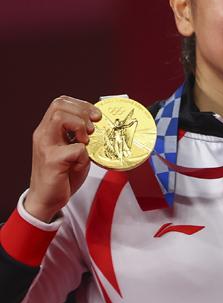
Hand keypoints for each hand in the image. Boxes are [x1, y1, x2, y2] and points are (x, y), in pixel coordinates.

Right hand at [25, 96, 101, 221]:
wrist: (46, 199)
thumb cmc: (62, 175)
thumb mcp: (73, 150)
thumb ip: (80, 136)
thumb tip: (99, 124)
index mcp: (48, 130)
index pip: (60, 102)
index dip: (81, 104)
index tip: (96, 116)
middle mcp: (43, 135)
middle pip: (59, 104)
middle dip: (82, 111)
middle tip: (93, 127)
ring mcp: (45, 147)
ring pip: (60, 118)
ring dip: (79, 125)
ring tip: (86, 140)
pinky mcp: (52, 161)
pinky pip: (74, 148)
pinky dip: (84, 154)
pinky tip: (81, 162)